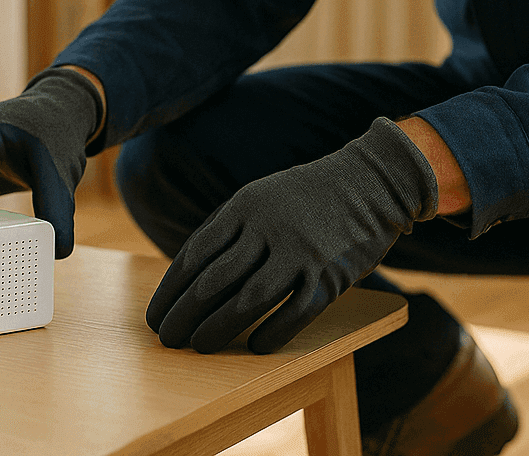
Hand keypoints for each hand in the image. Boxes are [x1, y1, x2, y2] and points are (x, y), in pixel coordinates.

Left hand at [146, 117, 437, 353]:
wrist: (373, 181)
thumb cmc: (309, 195)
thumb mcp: (262, 196)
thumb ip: (229, 228)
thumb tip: (188, 272)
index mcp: (245, 206)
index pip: (195, 255)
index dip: (170, 290)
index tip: (155, 314)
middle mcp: (268, 228)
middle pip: (213, 281)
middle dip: (184, 315)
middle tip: (167, 339)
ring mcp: (301, 252)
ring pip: (248, 300)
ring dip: (217, 328)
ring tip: (198, 346)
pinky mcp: (331, 275)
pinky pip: (294, 313)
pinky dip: (271, 333)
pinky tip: (253, 347)